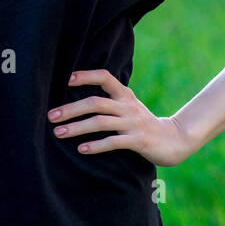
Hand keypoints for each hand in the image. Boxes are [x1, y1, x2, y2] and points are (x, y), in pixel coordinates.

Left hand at [47, 69, 195, 166]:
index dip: (85, 76)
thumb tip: (78, 98)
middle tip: (51, 116)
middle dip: (71, 109)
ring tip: (59, 133)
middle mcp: (127, 106)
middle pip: (95, 102)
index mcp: (124, 94)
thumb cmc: (142, 122)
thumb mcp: (128, 106)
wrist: (173, 140)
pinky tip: (81, 149)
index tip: (66, 79)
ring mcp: (132, 123)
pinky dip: (95, 145)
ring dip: (77, 127)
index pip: (104, 77)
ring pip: (100, 122)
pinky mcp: (137, 140)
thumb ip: (110, 100)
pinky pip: (113, 142)